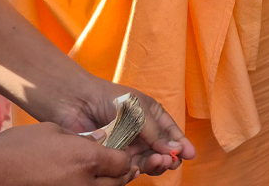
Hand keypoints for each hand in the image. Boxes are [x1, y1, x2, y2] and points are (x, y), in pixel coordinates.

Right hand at [0, 122, 137, 185]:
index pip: (123, 162)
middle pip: (118, 182)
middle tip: (117, 166)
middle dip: (120, 173)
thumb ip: (82, 138)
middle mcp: (85, 182)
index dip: (123, 157)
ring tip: (101, 174)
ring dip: (107, 184)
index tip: (119, 152)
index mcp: (86, 159)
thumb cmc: (17, 148)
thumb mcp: (53, 131)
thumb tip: (100, 140)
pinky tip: (82, 181)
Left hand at [50, 78, 194, 177]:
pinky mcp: (115, 157)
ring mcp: (129, 146)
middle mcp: (143, 134)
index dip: (181, 144)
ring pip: (147, 162)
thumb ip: (156, 133)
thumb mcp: (139, 112)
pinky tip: (137, 166)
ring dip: (155, 164)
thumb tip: (176, 150)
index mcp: (152, 117)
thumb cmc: (110, 99)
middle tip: (170, 161)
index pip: (171, 133)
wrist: (78, 104)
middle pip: (161, 151)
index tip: (190, 154)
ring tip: (157, 162)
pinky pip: (128, 167)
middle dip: (168, 157)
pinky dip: (135, 168)